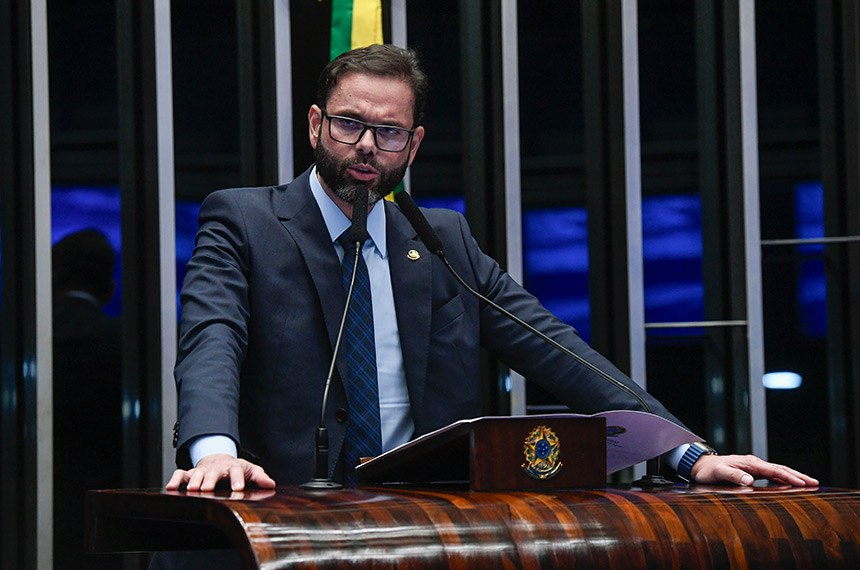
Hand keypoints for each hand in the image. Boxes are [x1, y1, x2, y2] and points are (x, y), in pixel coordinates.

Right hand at [165, 453, 275, 491]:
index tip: (238, 488)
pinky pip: (180, 474)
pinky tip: (170, 488)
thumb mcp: (250, 471)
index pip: (236, 471)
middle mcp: (217, 468)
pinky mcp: (191, 473)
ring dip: (194, 480)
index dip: (237, 479)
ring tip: (191, 489)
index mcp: (233, 467)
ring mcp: (203, 470)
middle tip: (208, 489)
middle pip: (214, 472)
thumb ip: (260, 477)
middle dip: (210, 480)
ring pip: (197, 473)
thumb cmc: (237, 469)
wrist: (220, 460)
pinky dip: (174, 479)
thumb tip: (271, 484)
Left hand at [690, 454, 818, 486]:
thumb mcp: (719, 472)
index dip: (789, 477)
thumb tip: (749, 481)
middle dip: (798, 475)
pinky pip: (771, 474)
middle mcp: (753, 463)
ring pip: (778, 471)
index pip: (774, 470)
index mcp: (749, 463)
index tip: (803, 483)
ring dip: (793, 476)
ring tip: (809, 483)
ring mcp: (753, 467)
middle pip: (780, 469)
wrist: (700, 464)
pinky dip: (783, 478)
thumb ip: (733, 476)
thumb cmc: (709, 470)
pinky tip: (790, 484)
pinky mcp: (751, 471)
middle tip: (815, 482)